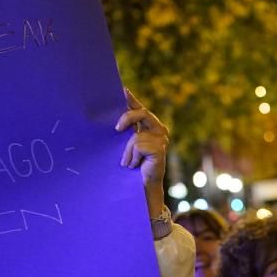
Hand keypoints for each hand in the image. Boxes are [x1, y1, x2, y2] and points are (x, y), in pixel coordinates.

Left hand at [115, 88, 168, 215]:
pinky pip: (138, 146)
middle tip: (117, 129)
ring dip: (127, 152)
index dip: (132, 99)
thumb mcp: (127, 144)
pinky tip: (135, 166)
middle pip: (141, 113)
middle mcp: (159, 130)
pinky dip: (132, 157)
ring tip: (129, 162)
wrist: (142, 186)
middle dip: (127, 118)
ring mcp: (162, 139)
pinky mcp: (160, 149)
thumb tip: (114, 118)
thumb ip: (125, 130)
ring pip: (135, 136)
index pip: (140, 109)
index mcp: (150, 126)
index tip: (123, 90)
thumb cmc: (133, 166)